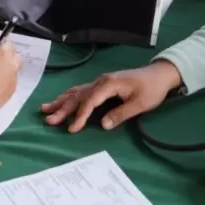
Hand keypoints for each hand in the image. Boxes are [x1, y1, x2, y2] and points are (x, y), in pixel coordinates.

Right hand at [0, 44, 21, 120]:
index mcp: (3, 53)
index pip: (8, 45)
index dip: (0, 47)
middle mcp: (12, 66)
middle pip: (16, 58)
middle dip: (8, 58)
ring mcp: (14, 81)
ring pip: (14, 73)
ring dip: (6, 72)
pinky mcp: (11, 94)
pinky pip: (10, 85)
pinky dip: (4, 85)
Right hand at [40, 61, 180, 132]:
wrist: (159, 75)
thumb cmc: (152, 89)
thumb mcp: (140, 104)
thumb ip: (121, 114)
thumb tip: (104, 125)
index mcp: (109, 84)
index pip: (90, 101)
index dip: (80, 116)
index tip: (72, 129)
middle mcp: (101, 81)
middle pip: (78, 96)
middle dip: (62, 108)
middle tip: (48, 120)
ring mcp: (100, 82)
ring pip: (76, 92)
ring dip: (61, 101)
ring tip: (45, 109)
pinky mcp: (102, 85)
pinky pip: (81, 90)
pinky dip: (69, 96)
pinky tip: (61, 100)